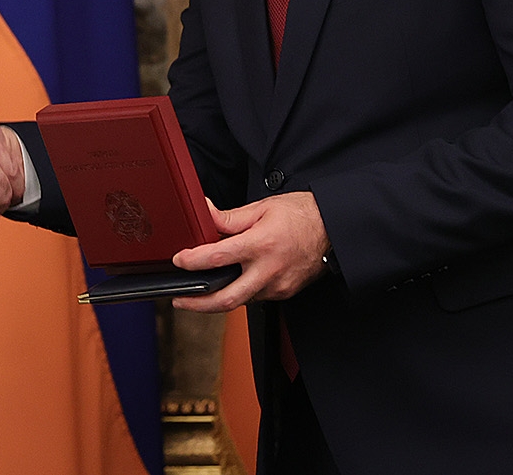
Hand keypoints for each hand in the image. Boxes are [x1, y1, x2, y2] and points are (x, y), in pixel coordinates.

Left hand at [170, 193, 329, 312]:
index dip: (194, 261)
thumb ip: (229, 218)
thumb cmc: (300, 215)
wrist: (332, 228)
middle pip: (227, 299)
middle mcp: (269, 270)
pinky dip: (240, 291)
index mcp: (261, 244)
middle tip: (179, 301)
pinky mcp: (284, 292)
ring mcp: (278, 285)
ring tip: (201, 290)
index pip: (218, 258)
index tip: (180, 261)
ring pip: (241, 300)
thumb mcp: (261, 208)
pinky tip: (231, 282)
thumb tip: (205, 214)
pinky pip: (256, 297)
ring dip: (219, 298)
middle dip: (198, 304)